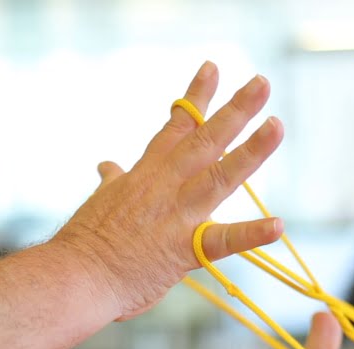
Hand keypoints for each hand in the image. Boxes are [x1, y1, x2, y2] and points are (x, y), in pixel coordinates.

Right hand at [52, 61, 284, 320]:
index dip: (196, 98)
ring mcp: (175, 215)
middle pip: (204, 140)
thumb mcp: (99, 201)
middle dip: (235, 111)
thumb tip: (106, 165)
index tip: (213, 68)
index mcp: (145, 173)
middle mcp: (163, 186)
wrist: (75, 274)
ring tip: (276, 126)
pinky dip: (250, 234)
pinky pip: (222, 241)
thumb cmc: (84, 242)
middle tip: (262, 84)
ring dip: (250, 151)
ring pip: (219, 177)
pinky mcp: (182, 249)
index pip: (176, 127)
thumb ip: (112, 181)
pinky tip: (277, 225)